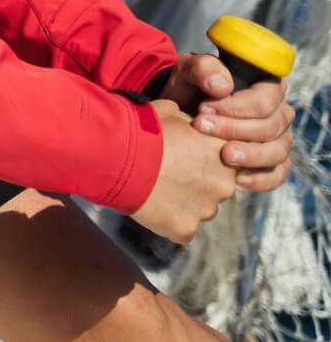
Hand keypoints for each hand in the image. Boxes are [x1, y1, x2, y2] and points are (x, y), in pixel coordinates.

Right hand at [130, 100, 242, 242]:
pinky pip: (182, 228)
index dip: (201, 157)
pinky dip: (168, 220)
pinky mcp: (186, 228)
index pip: (225, 159)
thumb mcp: (172, 113)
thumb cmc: (142, 128)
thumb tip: (191, 127)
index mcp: (224, 153)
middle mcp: (224, 184)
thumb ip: (191, 125)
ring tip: (156, 189)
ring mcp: (206, 209)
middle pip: (215, 187)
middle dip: (197, 182)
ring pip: (200, 209)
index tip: (182, 155)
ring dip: (184, 202)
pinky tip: (151, 205)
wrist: (116, 155)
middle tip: (168, 173)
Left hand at [160, 52, 295, 192]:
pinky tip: (237, 178)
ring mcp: (278, 139)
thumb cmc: (188, 89)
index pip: (266, 99)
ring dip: (250, 155)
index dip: (237, 106)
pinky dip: (261, 179)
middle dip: (235, 129)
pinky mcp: (272, 163)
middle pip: (271, 127)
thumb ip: (203, 68)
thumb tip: (222, 86)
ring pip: (278, 152)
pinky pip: (277, 175)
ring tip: (223, 156)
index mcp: (265, 86)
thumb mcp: (187, 71)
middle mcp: (278, 114)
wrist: (180, 115)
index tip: (204, 108)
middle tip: (201, 127)